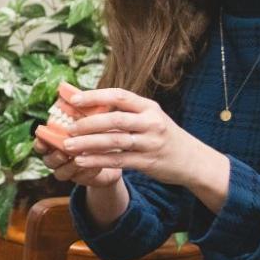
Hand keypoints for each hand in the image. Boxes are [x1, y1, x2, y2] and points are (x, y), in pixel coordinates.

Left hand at [58, 82, 231, 212]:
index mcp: (149, 107)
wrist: (192, 160)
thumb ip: (125, 112)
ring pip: (114, 141)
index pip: (120, 96)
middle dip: (88, 123)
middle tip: (67, 128)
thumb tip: (87, 105)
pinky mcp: (148, 162)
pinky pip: (118, 161)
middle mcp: (151, 123)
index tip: (74, 99)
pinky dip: (98, 160)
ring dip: (88, 144)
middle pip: (115, 120)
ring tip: (68, 146)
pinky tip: (81, 161)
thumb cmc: (162, 135)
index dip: (96, 96)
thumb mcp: (149, 118)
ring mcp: (151, 143)